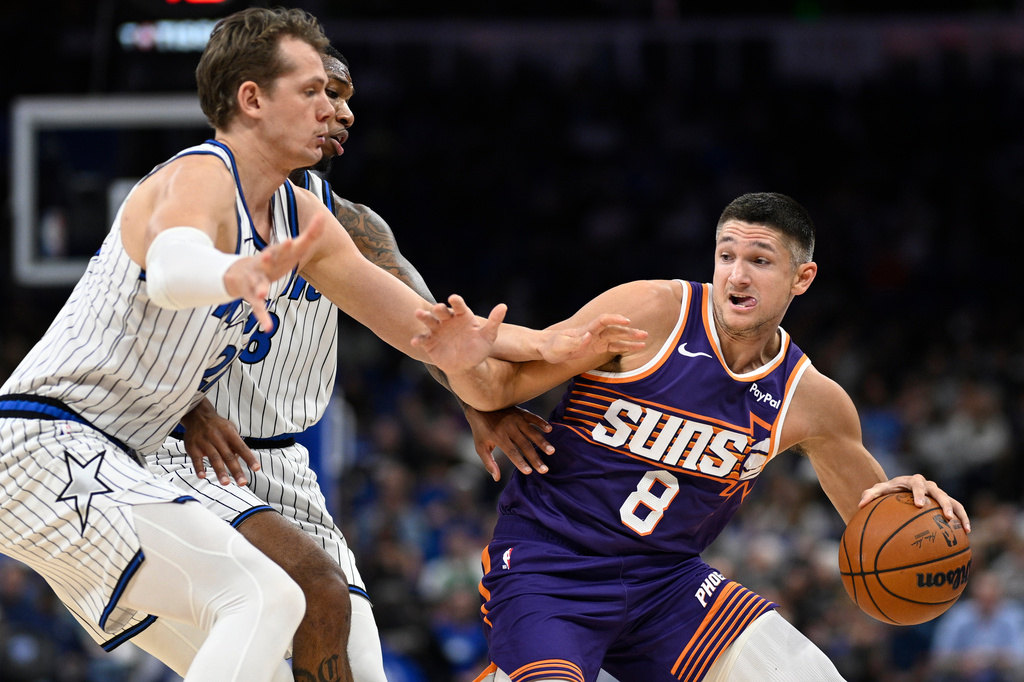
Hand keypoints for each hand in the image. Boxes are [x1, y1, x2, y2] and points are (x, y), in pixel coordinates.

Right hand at [180, 399, 259, 485]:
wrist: (197, 415)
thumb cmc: (218, 426)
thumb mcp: (230, 429)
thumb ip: (235, 444)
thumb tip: (240, 460)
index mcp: (229, 433)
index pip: (242, 447)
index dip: (249, 458)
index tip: (256, 469)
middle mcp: (218, 437)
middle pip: (228, 456)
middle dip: (236, 470)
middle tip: (242, 483)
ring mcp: (205, 442)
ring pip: (214, 458)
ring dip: (220, 472)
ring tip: (226, 483)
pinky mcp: (192, 447)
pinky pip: (196, 459)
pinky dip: (199, 467)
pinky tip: (202, 476)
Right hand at [224, 211, 324, 330]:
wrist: (235, 273)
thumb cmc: (270, 262)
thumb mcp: (289, 250)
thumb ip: (308, 236)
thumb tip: (323, 217)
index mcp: (275, 253)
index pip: (285, 248)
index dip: (288, 246)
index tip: (291, 241)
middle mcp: (264, 263)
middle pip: (269, 259)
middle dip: (272, 256)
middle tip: (272, 253)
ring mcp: (255, 279)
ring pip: (258, 283)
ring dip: (260, 287)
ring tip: (263, 293)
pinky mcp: (250, 294)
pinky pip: (257, 307)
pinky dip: (262, 316)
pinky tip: (268, 327)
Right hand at [411, 294, 506, 373]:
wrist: (466, 366)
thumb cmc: (478, 349)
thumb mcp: (488, 337)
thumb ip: (494, 322)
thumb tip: (503, 306)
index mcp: (462, 316)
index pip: (459, 306)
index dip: (456, 301)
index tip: (453, 298)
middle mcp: (448, 320)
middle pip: (442, 311)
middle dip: (439, 309)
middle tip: (438, 308)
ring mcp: (437, 330)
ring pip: (429, 321)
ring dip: (424, 317)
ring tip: (419, 314)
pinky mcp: (429, 342)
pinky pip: (422, 339)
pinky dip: (418, 339)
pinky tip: (415, 342)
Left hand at [464, 405, 553, 480]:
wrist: (479, 405)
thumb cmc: (481, 430)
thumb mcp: (480, 447)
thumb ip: (489, 463)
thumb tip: (497, 478)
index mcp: (498, 437)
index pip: (512, 452)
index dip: (520, 462)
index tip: (529, 472)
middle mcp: (509, 428)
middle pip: (524, 445)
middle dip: (535, 458)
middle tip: (544, 469)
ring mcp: (516, 419)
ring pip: (531, 432)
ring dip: (542, 442)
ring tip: (551, 451)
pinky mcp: (520, 412)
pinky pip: (533, 417)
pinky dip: (541, 422)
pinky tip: (549, 430)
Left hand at [539, 314, 647, 363]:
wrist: (547, 348)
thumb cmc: (552, 347)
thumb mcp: (561, 346)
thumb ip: (575, 342)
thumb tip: (589, 336)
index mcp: (585, 329)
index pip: (603, 321)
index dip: (615, 319)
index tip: (627, 320)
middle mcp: (593, 332)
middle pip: (614, 329)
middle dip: (629, 331)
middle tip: (644, 334)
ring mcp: (596, 339)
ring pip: (617, 337)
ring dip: (630, 338)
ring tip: (645, 339)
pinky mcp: (597, 347)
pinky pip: (614, 346)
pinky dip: (625, 347)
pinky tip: (636, 347)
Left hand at [859, 474, 970, 532]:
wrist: (899, 491)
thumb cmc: (886, 493)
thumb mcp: (877, 491)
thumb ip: (869, 495)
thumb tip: (860, 504)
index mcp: (912, 481)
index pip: (917, 484)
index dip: (919, 493)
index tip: (919, 505)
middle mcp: (928, 485)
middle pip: (939, 492)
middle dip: (944, 503)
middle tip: (946, 516)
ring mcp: (938, 494)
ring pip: (952, 501)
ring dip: (958, 513)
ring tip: (963, 527)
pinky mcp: (945, 503)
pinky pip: (957, 510)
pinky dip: (963, 519)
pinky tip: (966, 533)